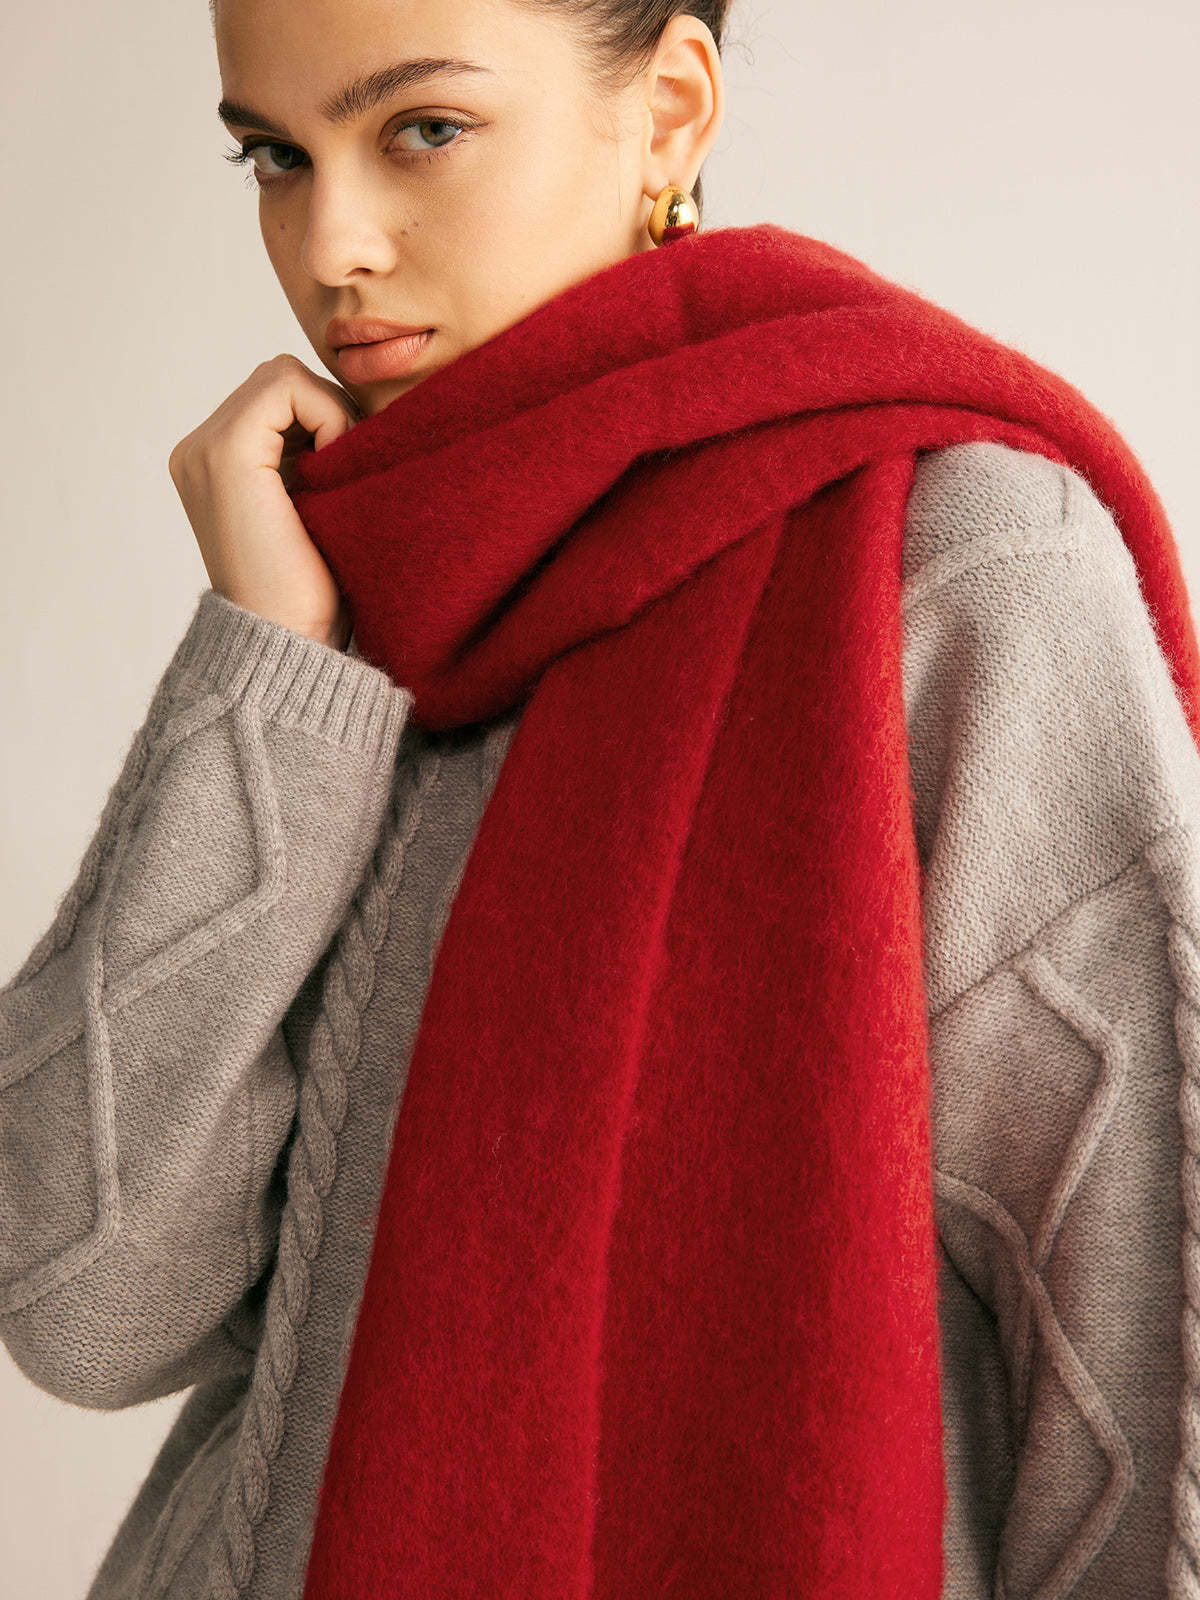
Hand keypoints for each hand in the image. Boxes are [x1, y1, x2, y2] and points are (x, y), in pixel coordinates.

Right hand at [168, 354, 361, 649]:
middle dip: (325, 410)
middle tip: (346, 469)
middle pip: (278, 377)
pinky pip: (287, 387)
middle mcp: (196, 450)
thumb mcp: (311, 506)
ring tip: (337, 476)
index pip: (275, 394)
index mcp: (212, 463)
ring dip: (327, 414)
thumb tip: (348, 401)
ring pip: (283, 375)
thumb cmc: (313, 591)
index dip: (323, 416)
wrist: (293, 641)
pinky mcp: (226, 454)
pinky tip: (335, 468)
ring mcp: (204, 449)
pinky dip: (327, 416)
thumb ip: (310, 454)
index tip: (345, 470)